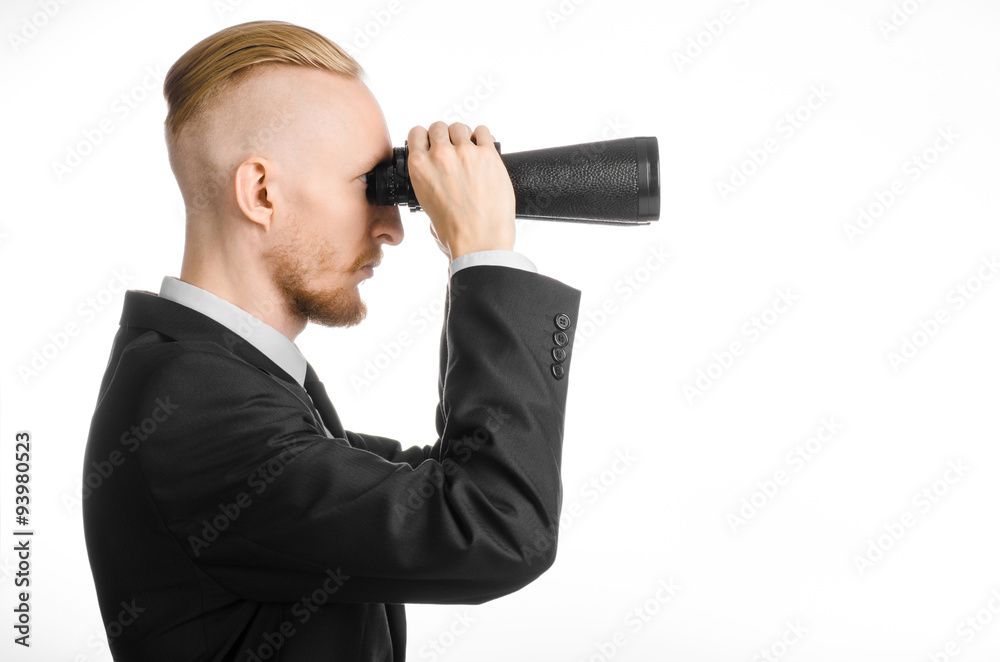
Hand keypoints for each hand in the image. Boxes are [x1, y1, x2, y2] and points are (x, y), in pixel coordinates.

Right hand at [406, 122, 515, 259]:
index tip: (431, 143)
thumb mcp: (426, 208)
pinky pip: (483, 132)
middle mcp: (440, 155)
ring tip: (469, 151)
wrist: (480, 242)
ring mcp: (465, 152)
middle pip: (439, 127)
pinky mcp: (488, 155)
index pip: (416, 133)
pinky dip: (483, 138)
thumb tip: (436, 183)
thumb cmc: (454, 233)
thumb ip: (427, 187)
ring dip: (463, 136)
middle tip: (452, 150)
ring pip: (460, 127)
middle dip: (444, 137)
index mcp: (419, 167)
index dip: (425, 138)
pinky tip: (484, 149)